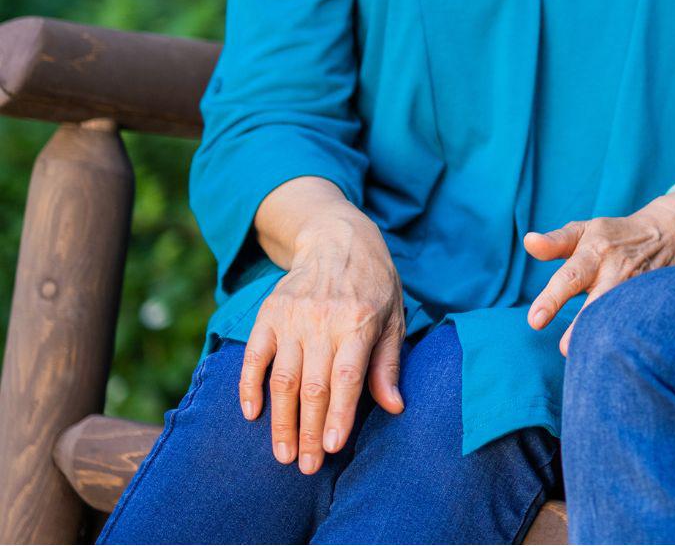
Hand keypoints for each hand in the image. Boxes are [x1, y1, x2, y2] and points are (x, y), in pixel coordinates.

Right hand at [240, 210, 405, 474]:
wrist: (338, 239)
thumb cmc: (374, 285)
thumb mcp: (394, 317)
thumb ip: (388, 364)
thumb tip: (394, 406)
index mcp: (359, 322)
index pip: (346, 377)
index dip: (338, 415)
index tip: (331, 448)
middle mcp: (323, 321)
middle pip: (312, 386)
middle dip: (309, 431)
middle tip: (306, 466)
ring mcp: (292, 318)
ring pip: (282, 379)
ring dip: (280, 420)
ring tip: (284, 454)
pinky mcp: (268, 315)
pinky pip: (254, 357)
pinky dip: (249, 387)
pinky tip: (251, 415)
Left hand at [523, 190, 674, 355]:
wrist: (668, 233)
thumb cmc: (612, 236)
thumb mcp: (584, 231)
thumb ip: (555, 243)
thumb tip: (528, 242)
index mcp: (594, 254)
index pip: (569, 278)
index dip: (552, 299)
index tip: (535, 321)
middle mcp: (617, 272)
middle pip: (599, 300)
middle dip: (582, 326)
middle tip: (564, 349)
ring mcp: (638, 288)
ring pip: (621, 314)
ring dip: (606, 336)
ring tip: (588, 359)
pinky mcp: (652, 301)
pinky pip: (638, 321)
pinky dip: (626, 338)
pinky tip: (614, 357)